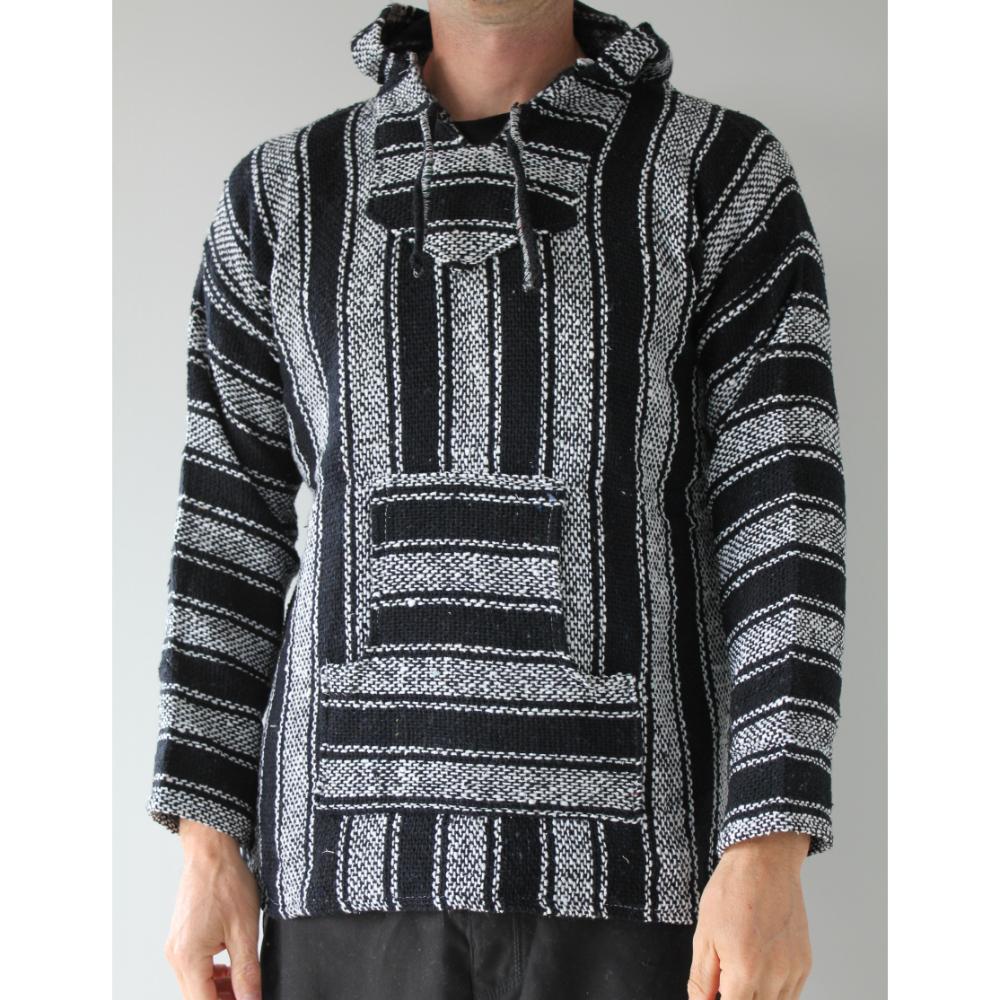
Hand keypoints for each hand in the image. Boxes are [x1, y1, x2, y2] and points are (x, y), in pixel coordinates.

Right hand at [164, 819, 261, 999]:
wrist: (211, 852)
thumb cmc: (226, 882)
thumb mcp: (245, 930)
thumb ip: (247, 972)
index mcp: (188, 957)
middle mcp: (175, 956)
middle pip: (196, 998)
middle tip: (249, 995)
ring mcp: (175, 947)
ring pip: (195, 986)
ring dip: (218, 991)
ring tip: (244, 984)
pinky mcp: (181, 939)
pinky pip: (193, 969)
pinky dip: (212, 975)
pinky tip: (231, 969)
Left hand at [687, 832, 811, 999]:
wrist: (765, 862)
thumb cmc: (732, 892)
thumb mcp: (704, 934)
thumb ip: (702, 978)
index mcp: (745, 970)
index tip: (714, 995)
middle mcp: (775, 976)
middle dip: (737, 999)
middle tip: (724, 984)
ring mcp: (793, 971)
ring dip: (756, 998)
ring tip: (740, 974)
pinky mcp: (805, 964)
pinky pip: (791, 995)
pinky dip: (773, 993)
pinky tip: (758, 974)